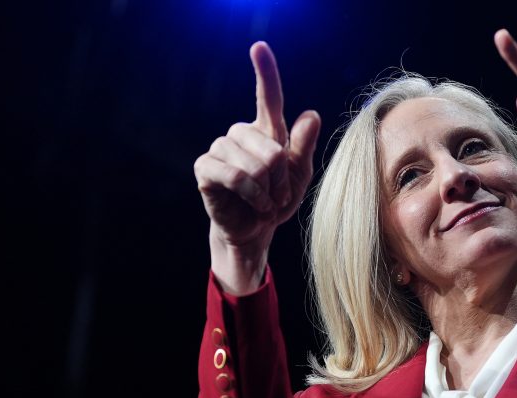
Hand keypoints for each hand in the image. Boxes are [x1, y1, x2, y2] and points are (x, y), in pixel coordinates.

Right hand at [193, 41, 320, 292]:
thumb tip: (311, 115)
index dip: (265, 72)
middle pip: (271, 147)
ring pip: (254, 163)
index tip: (259, 47)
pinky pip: (234, 175)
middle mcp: (241, 134)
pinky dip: (252, 194)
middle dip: (283, 178)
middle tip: (281, 196)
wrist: (255, 231)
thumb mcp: (300, 177)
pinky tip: (256, 205)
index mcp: (267, 131)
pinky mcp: (205, 168)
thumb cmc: (278, 201)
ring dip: (268, 189)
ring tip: (268, 202)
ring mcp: (220, 149)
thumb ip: (303, 148)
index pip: (267, 98)